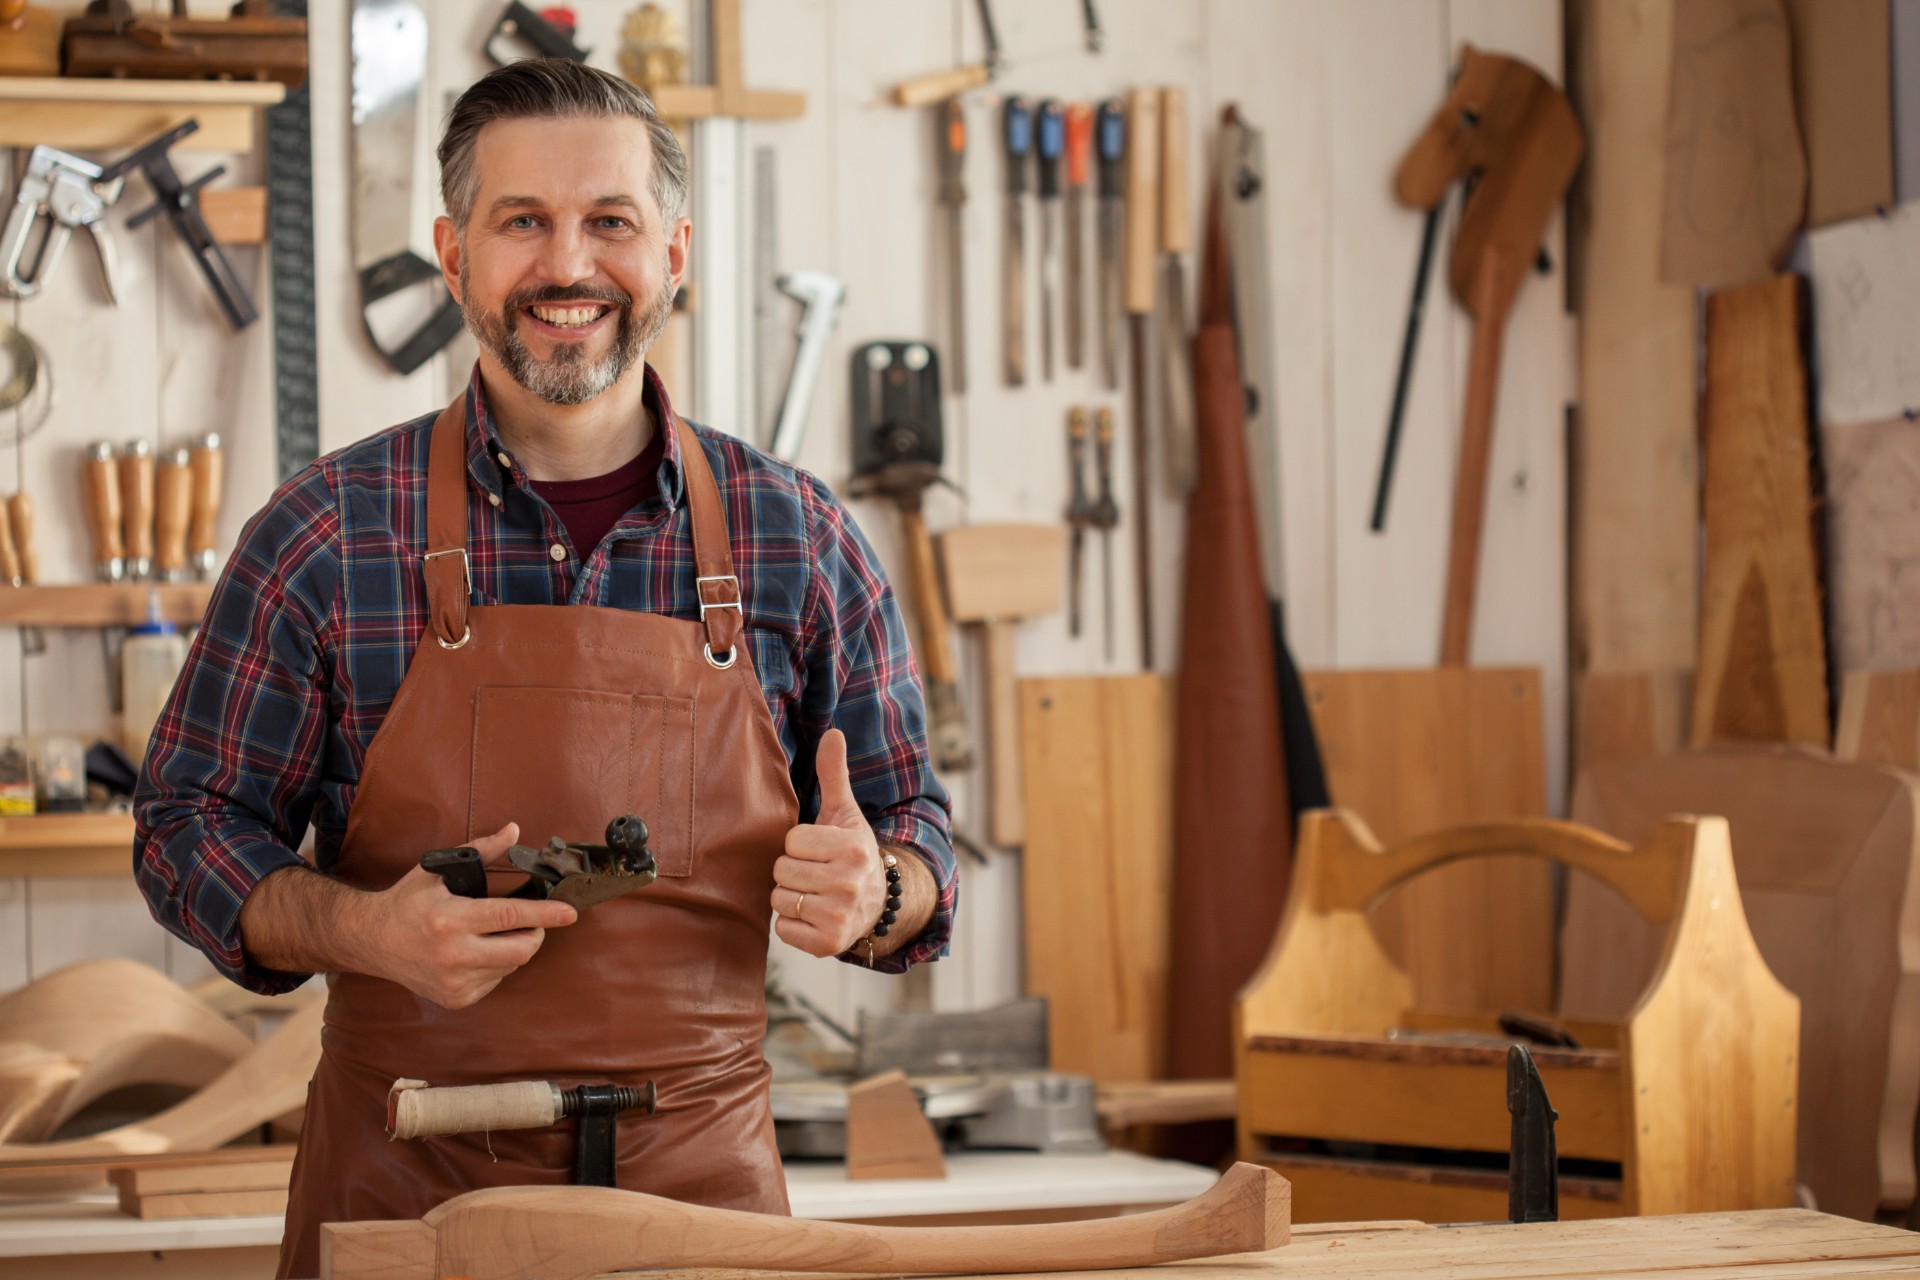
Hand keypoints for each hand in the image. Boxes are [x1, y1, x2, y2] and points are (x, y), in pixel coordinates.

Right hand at [366, 822, 578, 1009]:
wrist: (372, 941)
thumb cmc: (408, 902)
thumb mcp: (438, 871)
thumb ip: (482, 851)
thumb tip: (515, 830)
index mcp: (450, 919)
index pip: (510, 916)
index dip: (545, 913)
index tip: (570, 912)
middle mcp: (453, 955)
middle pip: (521, 950)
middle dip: (535, 933)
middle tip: (529, 921)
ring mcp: (454, 982)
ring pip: (511, 966)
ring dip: (513, 949)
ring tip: (490, 934)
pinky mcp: (456, 999)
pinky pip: (496, 981)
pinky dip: (497, 966)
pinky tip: (476, 952)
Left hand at [773, 729, 884, 957]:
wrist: (877, 903)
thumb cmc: (851, 852)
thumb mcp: (846, 814)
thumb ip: (834, 774)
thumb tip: (832, 733)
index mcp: (852, 847)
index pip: (792, 841)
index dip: (801, 844)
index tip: (820, 850)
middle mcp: (850, 882)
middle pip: (781, 870)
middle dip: (793, 871)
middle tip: (816, 873)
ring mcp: (840, 915)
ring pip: (779, 899)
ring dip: (790, 897)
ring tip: (815, 893)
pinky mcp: (828, 944)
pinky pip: (783, 929)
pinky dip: (793, 925)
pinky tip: (814, 916)